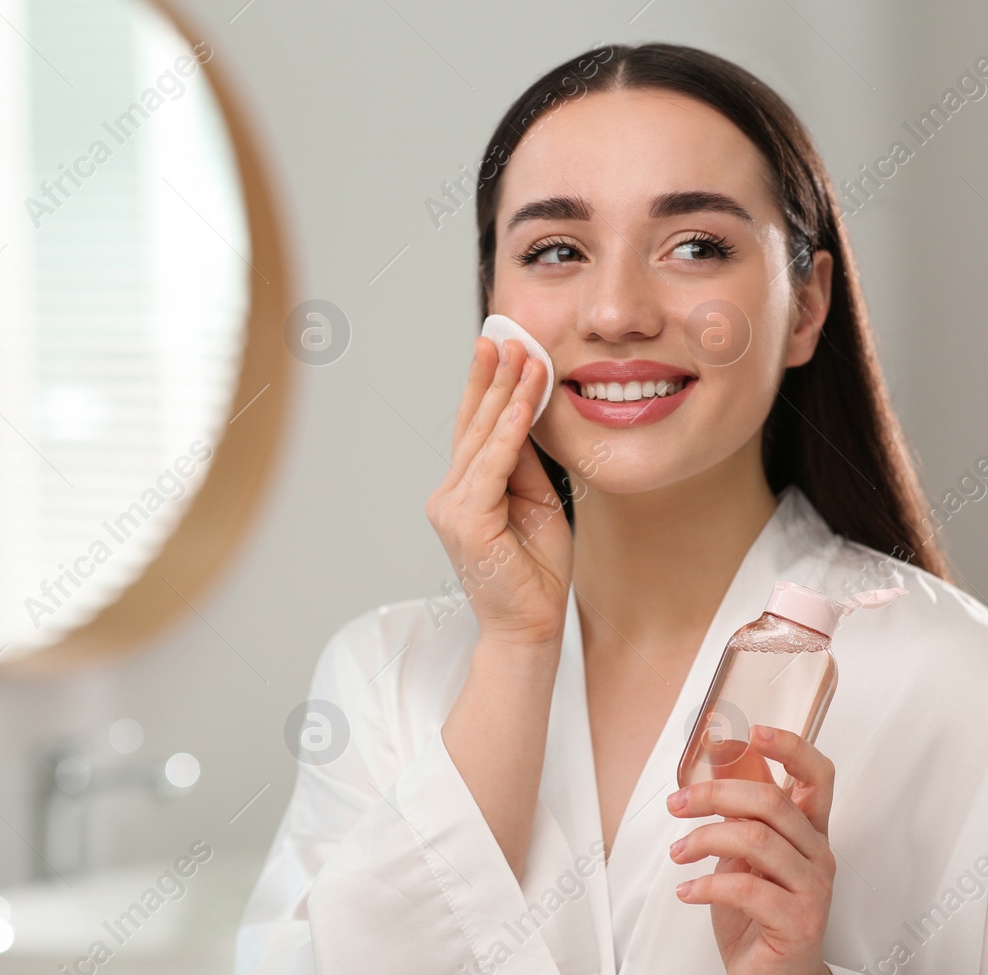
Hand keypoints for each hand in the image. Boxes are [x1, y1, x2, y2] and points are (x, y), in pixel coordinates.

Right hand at [425, 336, 571, 646]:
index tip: (501, 345)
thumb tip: (527, 414)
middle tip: (508, 334)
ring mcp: (452, 508)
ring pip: (482, 440)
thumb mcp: (537, 501)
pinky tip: (520, 404)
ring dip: (506, 394)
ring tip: (523, 356)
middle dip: (494, 377)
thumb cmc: (535, 571)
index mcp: (465, 490)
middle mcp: (449, 495)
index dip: (487, 385)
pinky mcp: (465, 522)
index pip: (475, 428)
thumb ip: (526, 463)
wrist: (530, 626)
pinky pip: (492, 467)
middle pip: (473, 425)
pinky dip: (508, 433)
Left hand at [666, 724, 845, 974]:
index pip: (818, 775)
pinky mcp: (798, 923)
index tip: (753, 732)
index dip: (790, 747)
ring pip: (756, 839)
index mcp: (809, 833)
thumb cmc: (758, 920)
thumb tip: (709, 772)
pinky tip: (685, 891)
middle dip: (714, 794)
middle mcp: (818, 855)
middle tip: (677, 805)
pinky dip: (706, 884)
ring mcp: (813, 889)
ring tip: (677, 854)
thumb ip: (739, 820)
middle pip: (771, 800)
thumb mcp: (744, 861)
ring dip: (704, 839)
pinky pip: (747, 888)